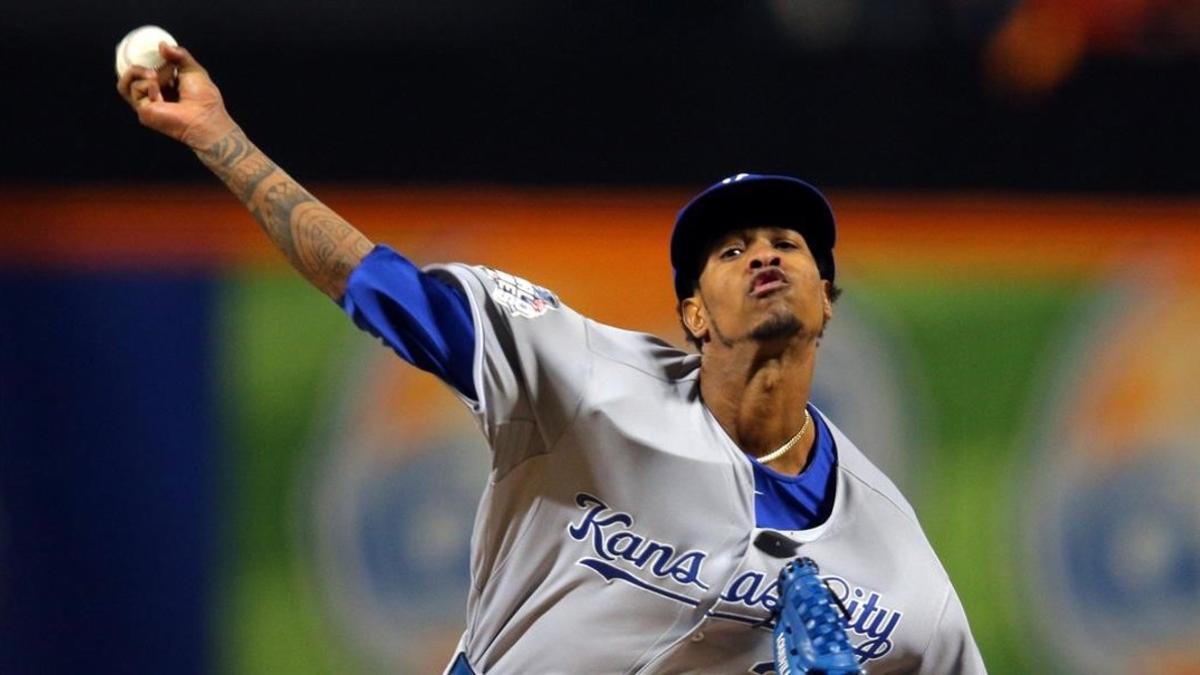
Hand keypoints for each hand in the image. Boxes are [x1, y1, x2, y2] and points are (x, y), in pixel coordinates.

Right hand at [116, 42, 236, 149]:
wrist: (205, 116)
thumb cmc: (204, 98)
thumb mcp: (192, 69)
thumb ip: (179, 55)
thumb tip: (162, 44)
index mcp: (164, 87)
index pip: (142, 73)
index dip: (142, 62)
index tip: (151, 53)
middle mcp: (152, 96)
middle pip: (129, 77)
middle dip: (140, 66)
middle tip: (158, 68)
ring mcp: (146, 105)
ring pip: (125, 82)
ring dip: (141, 72)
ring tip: (156, 76)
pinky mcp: (143, 111)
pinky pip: (134, 89)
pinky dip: (147, 84)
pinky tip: (158, 90)